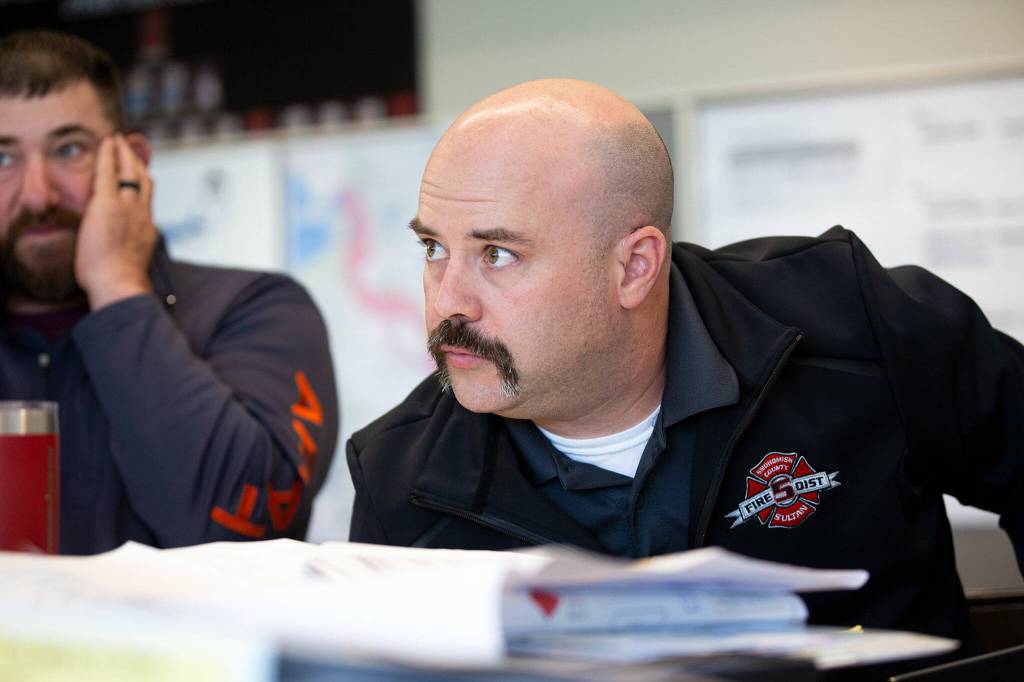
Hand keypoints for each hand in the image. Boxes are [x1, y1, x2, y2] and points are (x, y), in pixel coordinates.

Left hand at [76, 135, 157, 310]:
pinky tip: (105, 142)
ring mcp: (127, 207)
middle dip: (137, 162)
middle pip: (144, 181)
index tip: (141, 173)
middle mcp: (142, 214)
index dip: (143, 185)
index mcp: (148, 229)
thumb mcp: (131, 264)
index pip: (147, 201)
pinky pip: (107, 172)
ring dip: (125, 154)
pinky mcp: (107, 203)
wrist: (120, 283)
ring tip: (118, 141)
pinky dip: (107, 155)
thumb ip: (130, 252)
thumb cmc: (119, 283)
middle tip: (130, 148)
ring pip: (131, 172)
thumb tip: (128, 255)